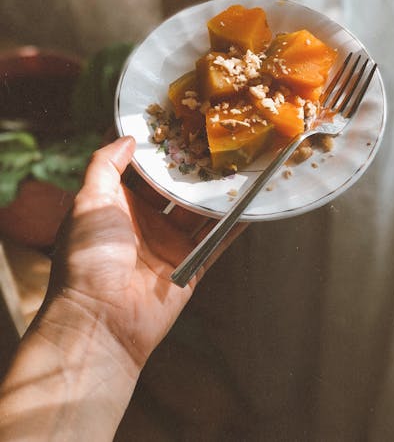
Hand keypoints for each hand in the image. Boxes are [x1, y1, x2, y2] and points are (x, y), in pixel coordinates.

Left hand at [46, 136, 245, 368]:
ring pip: (200, 211)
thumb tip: (127, 138)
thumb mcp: (88, 202)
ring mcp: (169, 244)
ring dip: (218, 193)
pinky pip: (217, 241)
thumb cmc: (88, 258)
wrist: (102, 320)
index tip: (179, 123)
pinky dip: (235, 225)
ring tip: (241, 165)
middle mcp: (145, 221)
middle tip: (217, 141)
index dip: (158, 148)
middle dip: (194, 168)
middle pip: (176, 188)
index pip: (141, 169)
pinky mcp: (190, 266)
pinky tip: (254, 204)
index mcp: (118, 204)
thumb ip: (105, 165)